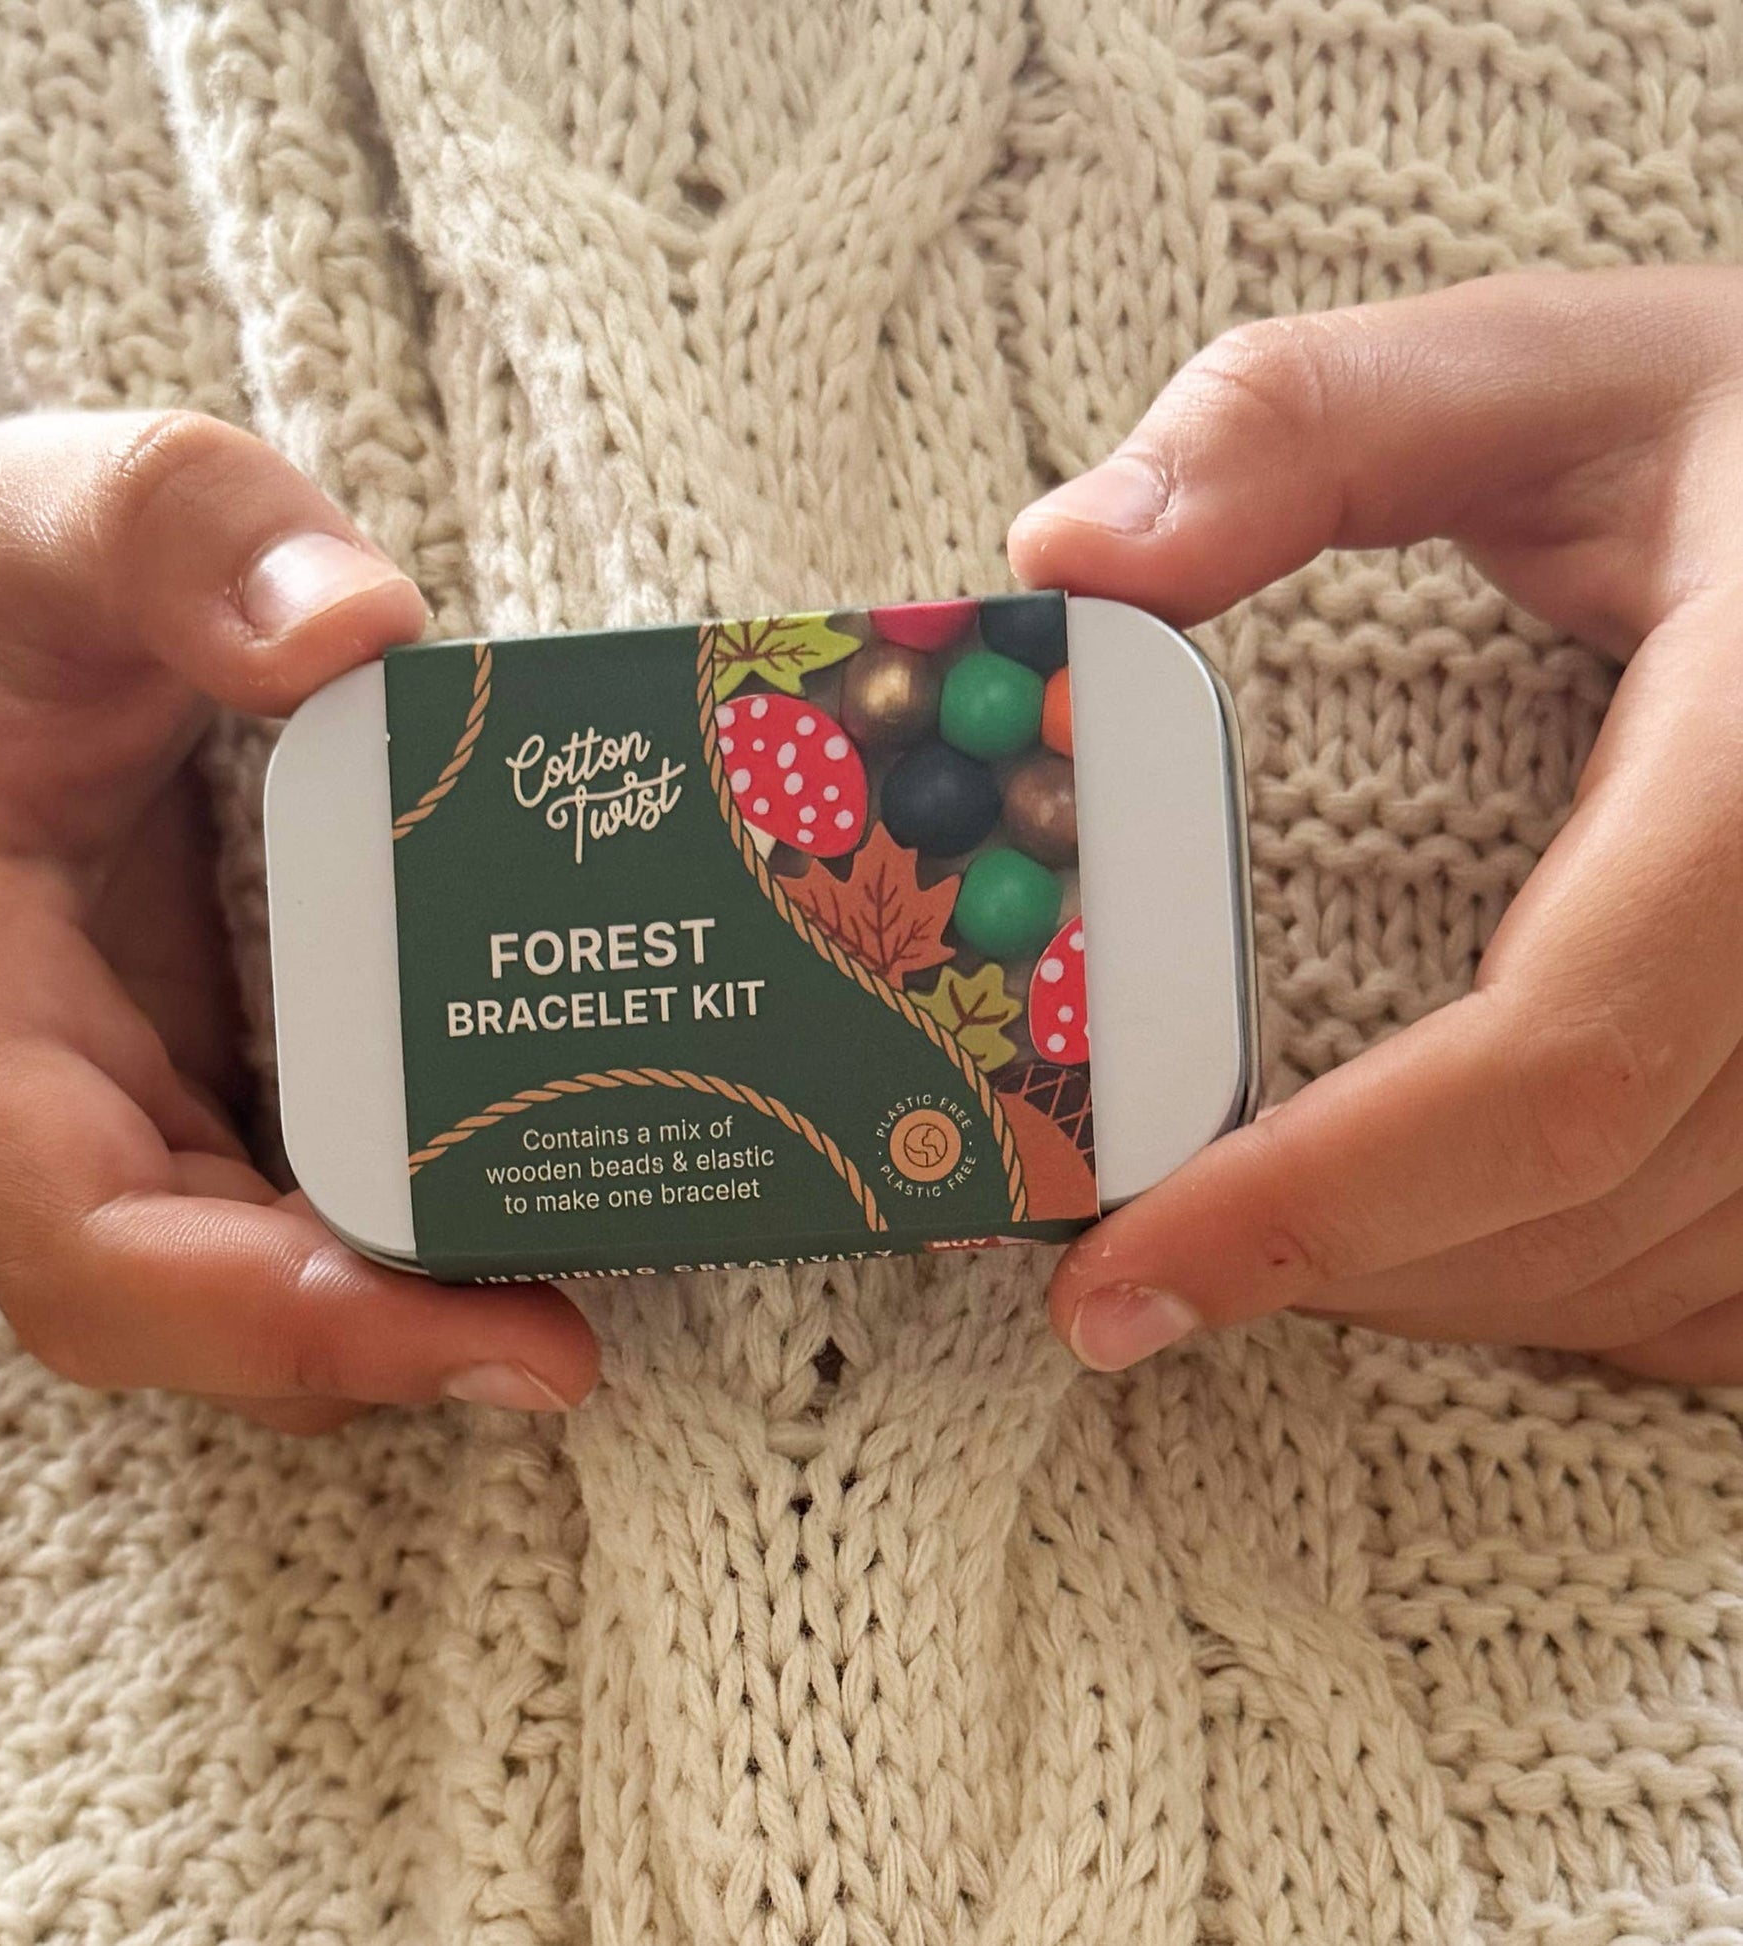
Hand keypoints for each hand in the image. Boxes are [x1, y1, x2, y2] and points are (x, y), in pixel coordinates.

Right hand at [0, 405, 598, 1431]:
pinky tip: (525, 1196)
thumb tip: (362, 630)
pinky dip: (388, 1243)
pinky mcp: (167, 1104)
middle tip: (571, 1342)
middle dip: (372, 1345)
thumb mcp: (53, 507)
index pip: (80, 1235)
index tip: (481, 1333)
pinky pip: (272, 1223)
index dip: (276, 1317)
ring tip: (584, 1281)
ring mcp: (85, 1123)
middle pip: (179, 1310)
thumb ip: (181, 531)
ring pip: (231, 1298)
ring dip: (395, 1320)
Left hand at [1009, 266, 1742, 1383]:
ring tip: (1242, 1245)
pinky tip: (1429, 1248)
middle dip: (1328, 1261)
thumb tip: (1060, 554)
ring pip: (1655, 1272)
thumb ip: (1293, 431)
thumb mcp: (1538, 378)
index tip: (1110, 1278)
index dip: (1322, 1201)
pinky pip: (1729, 1291)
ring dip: (1422, 1287)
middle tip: (1120, 1264)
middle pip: (1584, 1201)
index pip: (1557, 1058)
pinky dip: (1558, 1293)